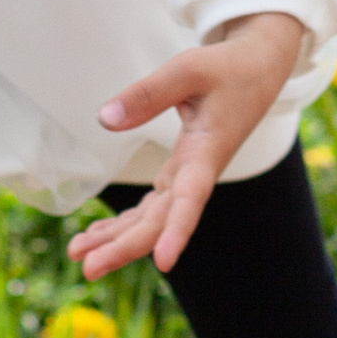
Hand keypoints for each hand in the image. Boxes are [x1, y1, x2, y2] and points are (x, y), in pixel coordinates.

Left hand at [69, 11, 308, 279]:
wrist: (258, 69)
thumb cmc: (226, 68)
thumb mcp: (188, 69)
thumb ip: (147, 94)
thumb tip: (104, 120)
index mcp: (207, 152)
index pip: (191, 198)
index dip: (178, 230)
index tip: (164, 263)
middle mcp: (198, 172)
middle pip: (161, 219)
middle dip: (124, 246)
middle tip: (86, 269)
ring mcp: (188, 174)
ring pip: (152, 217)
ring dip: (117, 238)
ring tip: (77, 253)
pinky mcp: (182, 170)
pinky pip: (152, 204)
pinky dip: (125, 220)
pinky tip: (98, 232)